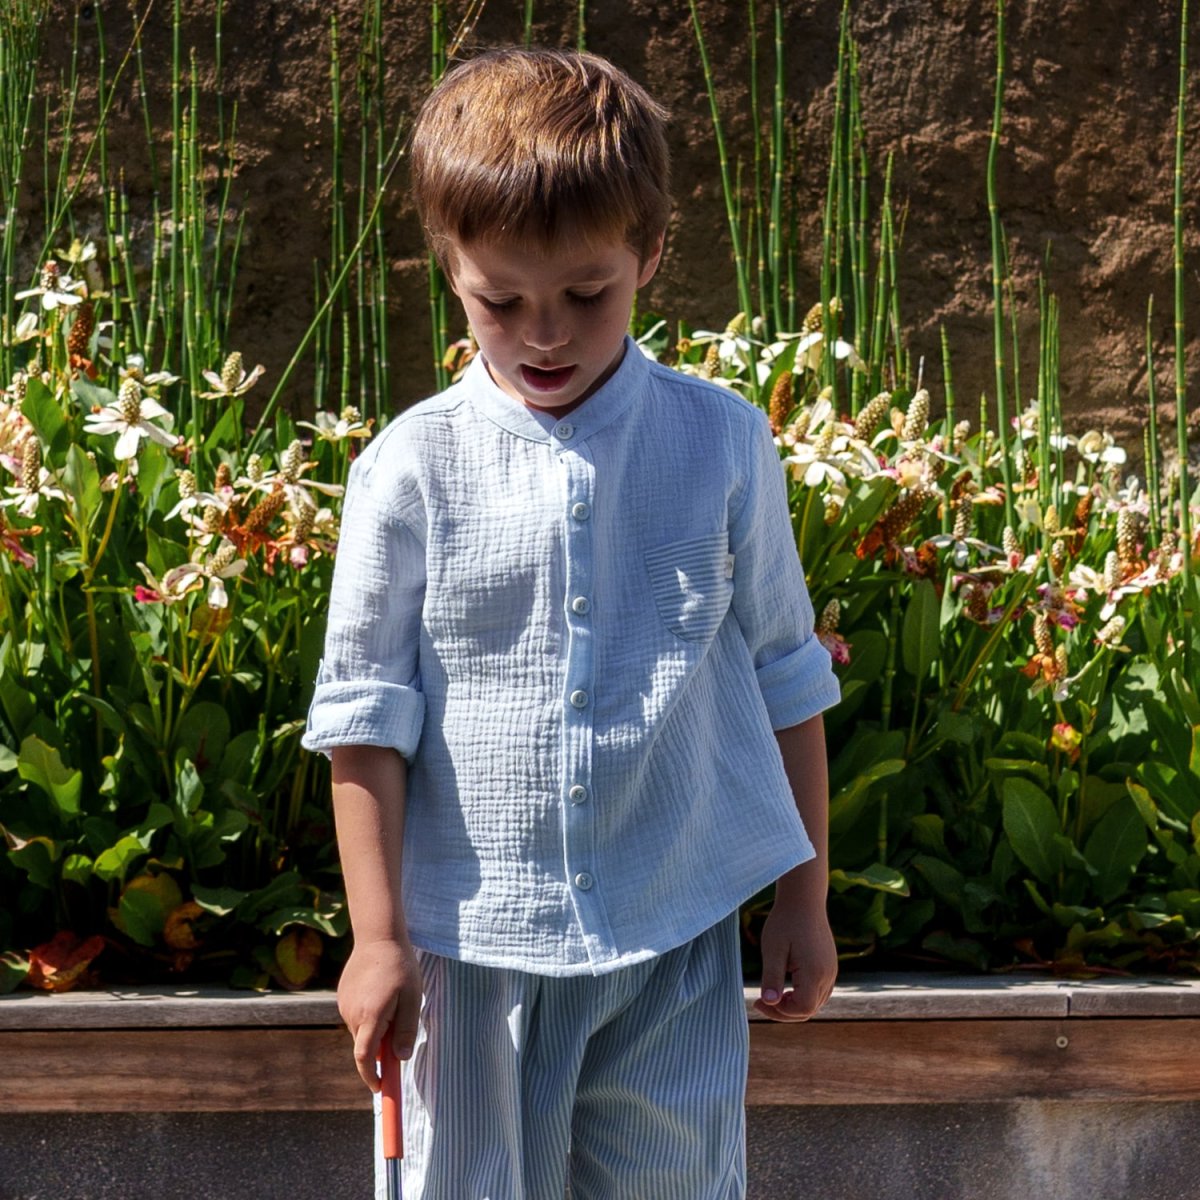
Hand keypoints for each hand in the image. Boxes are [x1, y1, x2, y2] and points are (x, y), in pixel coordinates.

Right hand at [337, 935, 422, 1090]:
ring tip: (393, 1000)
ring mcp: (345, 1005)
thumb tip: (401, 1059)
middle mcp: (353, 1014)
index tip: (380, 1088)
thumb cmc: (400, 966)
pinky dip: (368, 1015)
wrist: (378, 936)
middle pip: (364, 1046)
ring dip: (375, 1028)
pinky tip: (380, 992)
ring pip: (361, 1030)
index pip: (365, 1059)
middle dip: (380, 1049)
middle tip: (399, 1033)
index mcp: (371, 1017)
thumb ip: (406, 1030)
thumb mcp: (413, 998)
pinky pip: (356, 1016)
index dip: (372, 1077)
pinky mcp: (342, 997)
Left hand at [752, 899, 837, 1021]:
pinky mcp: (829, 966)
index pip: (802, 1009)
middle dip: (784, 1012)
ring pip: (815, 1003)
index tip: (759, 1001)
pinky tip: (786, 987)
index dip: (780, 1012)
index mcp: (815, 972)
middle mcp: (828, 975)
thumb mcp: (773, 949)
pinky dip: (802, 996)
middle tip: (761, 1001)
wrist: (804, 899)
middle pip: (809, 1010)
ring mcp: (831, 971)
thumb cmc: (785, 921)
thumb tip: (769, 1002)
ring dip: (793, 1005)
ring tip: (772, 994)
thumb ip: (772, 978)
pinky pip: (818, 992)